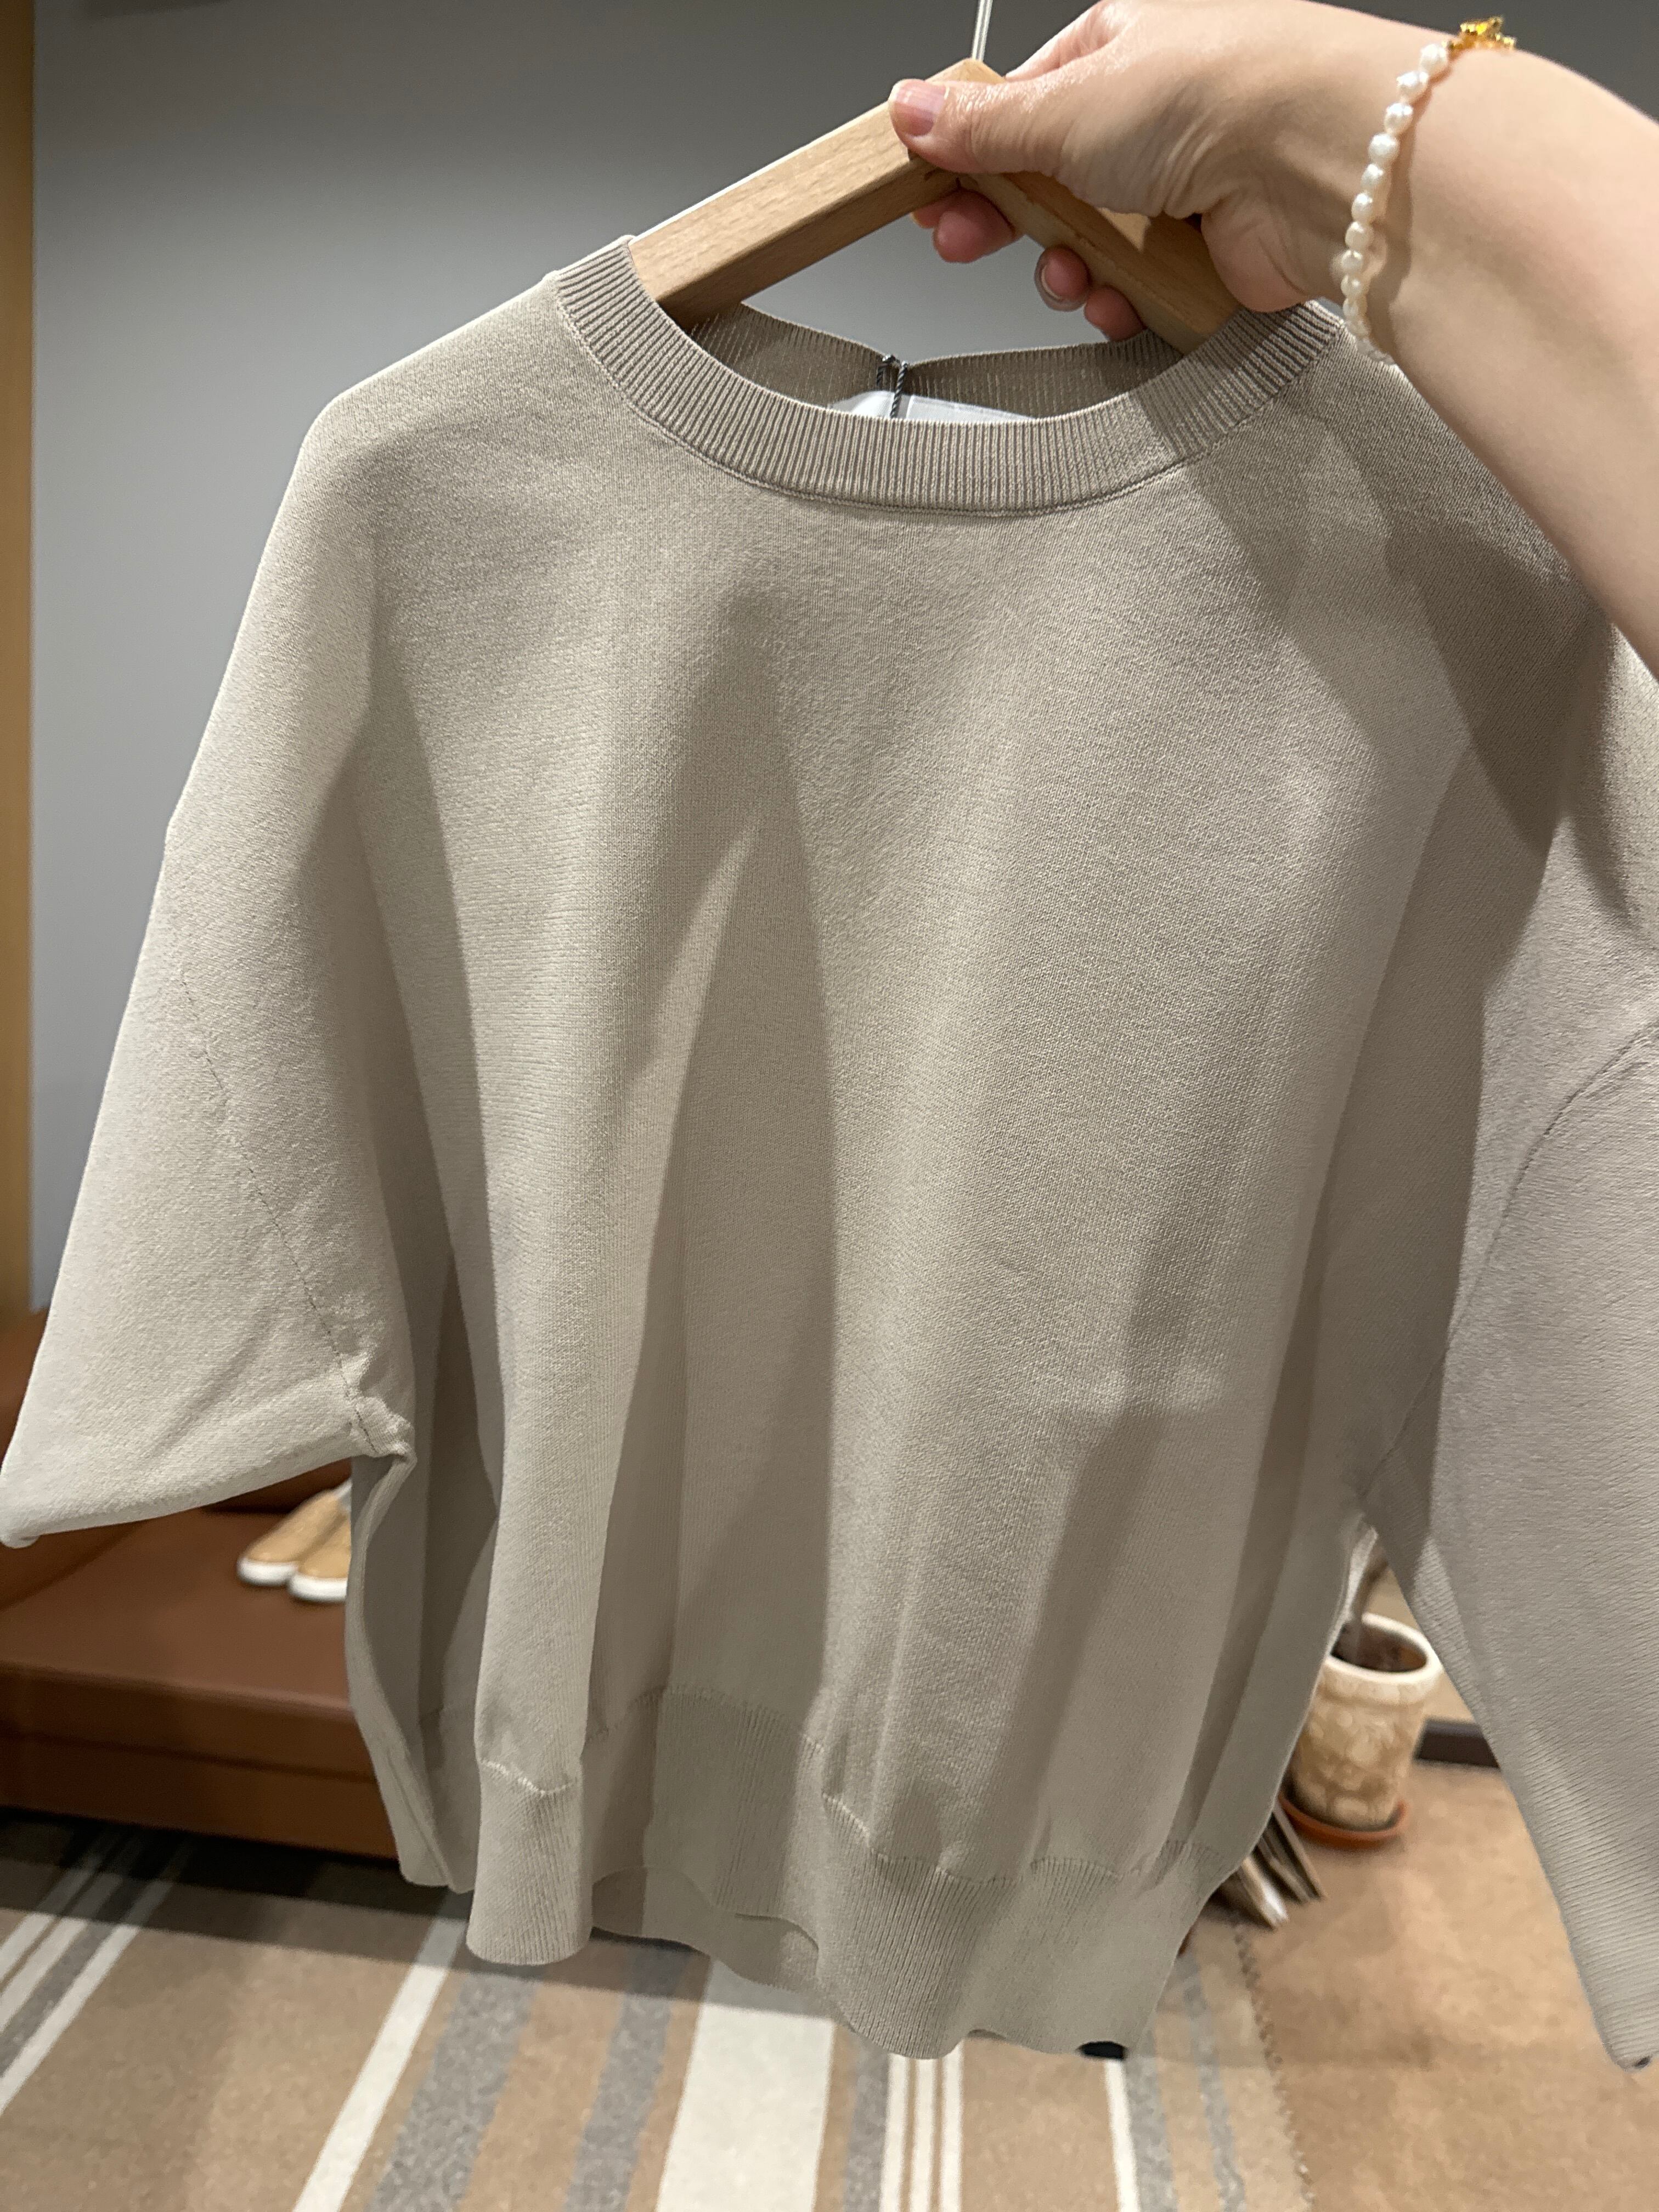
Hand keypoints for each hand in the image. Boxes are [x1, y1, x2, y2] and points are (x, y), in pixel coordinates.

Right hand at [889, 0, 1426, 338]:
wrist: (1314, 161)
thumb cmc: (1213, 95)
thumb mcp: (1063, 105)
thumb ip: (981, 124)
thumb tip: (909, 110)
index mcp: (1116, 51)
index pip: (1020, 107)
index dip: (970, 155)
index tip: (931, 193)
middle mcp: (1152, 115)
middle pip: (1049, 182)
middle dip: (1008, 222)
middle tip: (967, 243)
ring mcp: (1183, 184)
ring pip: (1092, 243)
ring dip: (1068, 270)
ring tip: (1071, 276)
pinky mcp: (1210, 251)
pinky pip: (1141, 287)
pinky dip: (1122, 302)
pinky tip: (1119, 300)